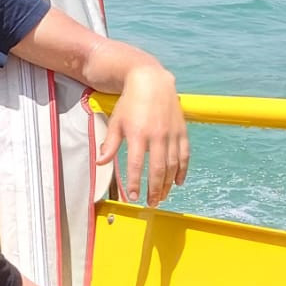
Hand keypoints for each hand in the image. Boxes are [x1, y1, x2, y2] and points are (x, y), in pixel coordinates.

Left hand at [97, 66, 187, 206]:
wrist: (152, 81)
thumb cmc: (130, 103)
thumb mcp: (116, 122)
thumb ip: (110, 144)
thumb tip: (100, 163)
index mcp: (138, 134)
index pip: (136, 165)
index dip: (135, 183)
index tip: (132, 197)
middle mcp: (157, 136)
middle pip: (158, 169)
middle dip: (154, 189)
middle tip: (150, 203)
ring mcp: (172, 134)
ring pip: (172, 165)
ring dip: (168, 184)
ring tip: (162, 197)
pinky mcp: (182, 131)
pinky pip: (185, 155)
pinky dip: (182, 170)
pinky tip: (178, 182)